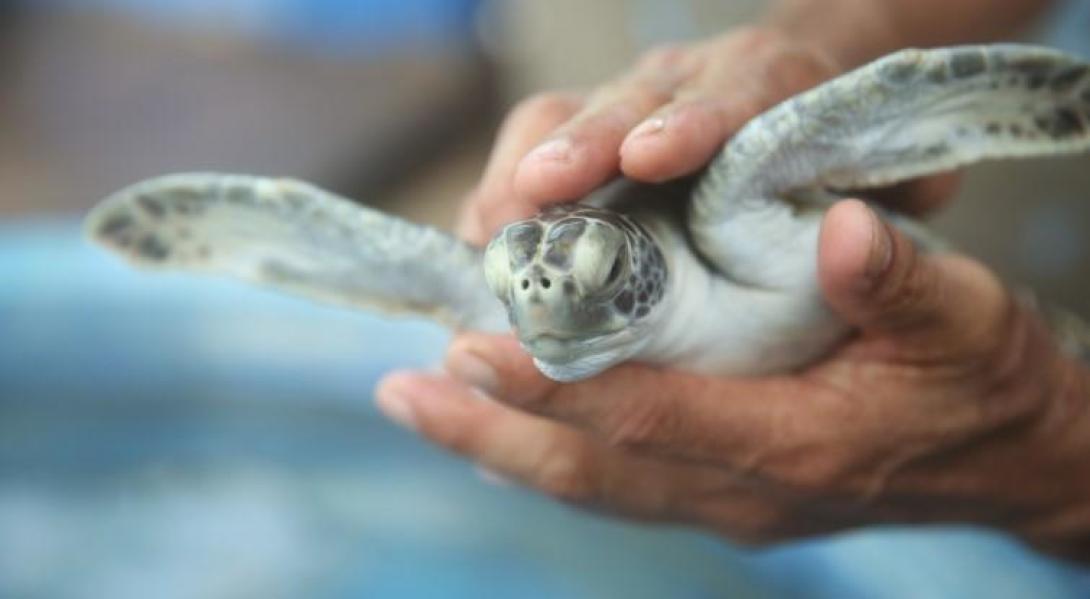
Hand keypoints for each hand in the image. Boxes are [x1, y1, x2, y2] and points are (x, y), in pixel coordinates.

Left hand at [377, 200, 1089, 560]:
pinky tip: (500, 434)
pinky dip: (547, 456)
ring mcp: (726, 503)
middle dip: (491, 431)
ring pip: (592, 485)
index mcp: (791, 442)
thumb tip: (840, 229)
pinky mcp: (721, 496)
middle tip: (403, 391)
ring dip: (501, 448)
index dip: (557, 381)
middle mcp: (742, 490)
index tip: (474, 345)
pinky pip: (615, 484)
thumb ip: (899, 281)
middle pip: (591, 467)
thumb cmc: (983, 385)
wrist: (1010, 461)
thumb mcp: (969, 320)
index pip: (646, 415)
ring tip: (422, 406)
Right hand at [456, 26, 957, 246]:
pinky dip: (504, 198)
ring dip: (519, 175)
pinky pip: (533, 150)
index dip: (692, 122)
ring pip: (561, 119)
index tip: (649, 158)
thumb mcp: (898, 166)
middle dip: (578, 144)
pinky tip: (483, 247)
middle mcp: (687, 82)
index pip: (736, 92)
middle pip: (624, 100)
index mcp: (772, 82)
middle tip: (532, 193)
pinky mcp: (589, 132)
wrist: (807, 91)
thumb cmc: (848, 144)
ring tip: (486, 238)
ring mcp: (628, 104)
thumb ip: (898, 189)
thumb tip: (878, 220)